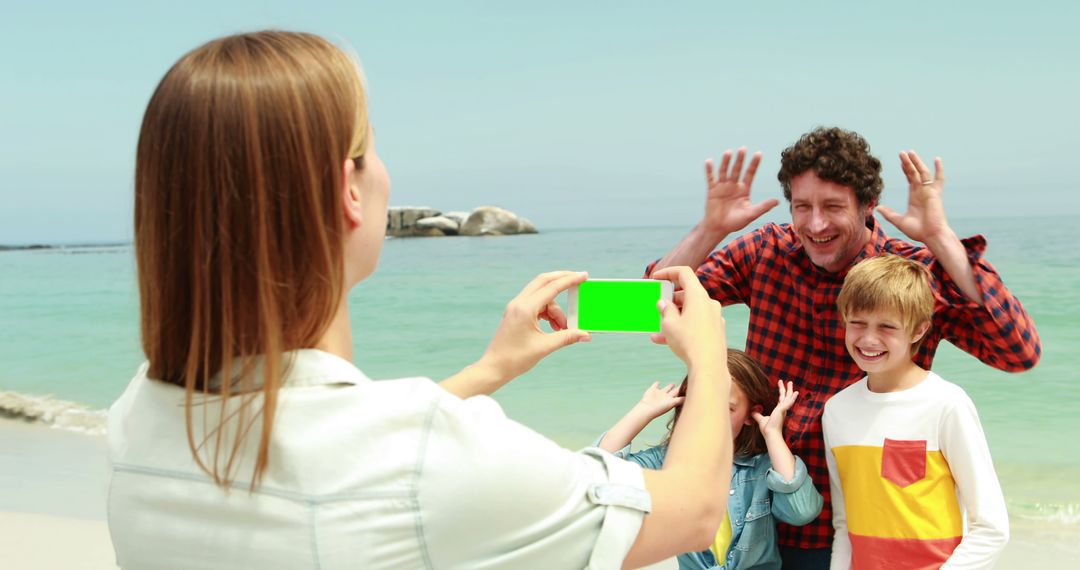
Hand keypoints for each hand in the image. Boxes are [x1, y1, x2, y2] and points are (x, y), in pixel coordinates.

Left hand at [476, 271, 591, 382]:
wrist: (494, 368)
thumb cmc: (515, 359)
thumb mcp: (544, 347)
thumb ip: (566, 337)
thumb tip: (585, 335)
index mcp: (525, 308)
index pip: (551, 288)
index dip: (570, 280)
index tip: (583, 276)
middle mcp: (519, 303)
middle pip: (543, 282)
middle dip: (562, 280)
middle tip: (578, 282)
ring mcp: (516, 307)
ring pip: (541, 296)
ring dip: (555, 309)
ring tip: (563, 328)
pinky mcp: (515, 313)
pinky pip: (535, 305)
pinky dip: (547, 312)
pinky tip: (553, 327)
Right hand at [634, 381, 685, 418]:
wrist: (647, 409)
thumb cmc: (659, 408)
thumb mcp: (671, 403)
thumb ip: (679, 400)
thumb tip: (689, 398)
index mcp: (671, 400)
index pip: (679, 394)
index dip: (683, 390)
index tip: (688, 386)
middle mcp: (666, 397)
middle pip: (674, 391)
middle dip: (678, 388)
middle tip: (683, 384)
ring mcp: (659, 393)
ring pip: (666, 389)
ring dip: (669, 386)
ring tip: (673, 384)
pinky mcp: (652, 390)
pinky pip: (655, 385)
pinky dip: (656, 384)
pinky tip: (658, 382)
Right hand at [648, 266, 724, 364]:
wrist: (709, 366)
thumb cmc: (689, 342)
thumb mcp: (669, 324)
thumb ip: (665, 310)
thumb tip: (664, 303)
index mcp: (698, 296)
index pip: (684, 273)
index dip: (668, 272)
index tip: (656, 278)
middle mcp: (709, 303)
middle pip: (687, 293)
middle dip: (670, 300)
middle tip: (658, 307)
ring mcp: (714, 317)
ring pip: (690, 311)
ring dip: (674, 317)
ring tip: (657, 329)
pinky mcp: (716, 330)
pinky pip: (696, 323)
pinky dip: (683, 327)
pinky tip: (666, 340)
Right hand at [701, 148, 777, 236]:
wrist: (718, 228)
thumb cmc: (735, 222)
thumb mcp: (751, 214)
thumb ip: (763, 207)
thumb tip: (777, 201)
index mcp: (744, 190)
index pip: (750, 174)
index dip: (754, 164)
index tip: (759, 153)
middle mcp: (733, 185)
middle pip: (737, 170)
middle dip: (740, 160)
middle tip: (743, 149)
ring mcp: (722, 187)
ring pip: (724, 171)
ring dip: (726, 162)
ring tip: (728, 152)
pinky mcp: (712, 190)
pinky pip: (711, 178)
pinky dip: (709, 170)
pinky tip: (709, 161)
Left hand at [751, 380, 797, 437]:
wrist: (770, 434)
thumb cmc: (767, 429)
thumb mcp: (760, 419)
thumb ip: (757, 414)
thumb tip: (752, 411)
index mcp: (779, 411)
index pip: (781, 400)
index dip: (782, 393)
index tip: (782, 386)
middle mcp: (782, 410)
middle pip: (786, 397)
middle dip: (787, 389)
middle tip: (789, 382)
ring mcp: (783, 410)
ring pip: (788, 397)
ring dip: (790, 390)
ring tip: (791, 382)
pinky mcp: (782, 410)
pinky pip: (789, 402)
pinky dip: (792, 397)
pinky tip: (795, 392)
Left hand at [876, 151, 952, 244]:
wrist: (931, 236)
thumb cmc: (918, 231)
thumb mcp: (899, 221)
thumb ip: (889, 214)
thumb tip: (877, 208)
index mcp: (914, 197)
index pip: (910, 179)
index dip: (906, 169)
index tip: (901, 161)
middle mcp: (922, 192)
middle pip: (914, 173)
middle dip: (908, 163)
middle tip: (902, 152)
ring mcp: (929, 192)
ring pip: (922, 173)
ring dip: (917, 162)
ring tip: (910, 152)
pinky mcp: (935, 194)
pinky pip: (938, 179)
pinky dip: (939, 170)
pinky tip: (937, 159)